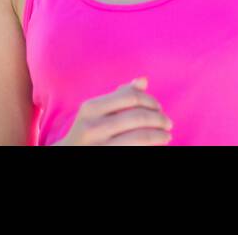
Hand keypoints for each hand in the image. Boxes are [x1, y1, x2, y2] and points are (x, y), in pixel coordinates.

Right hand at [53, 76, 172, 144]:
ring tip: (167, 135)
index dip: (150, 101)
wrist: (68, 156)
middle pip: (138, 117)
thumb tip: (143, 80)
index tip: (158, 107)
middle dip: (159, 118)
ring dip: (159, 135)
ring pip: (141, 137)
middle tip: (168, 123)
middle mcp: (93, 127)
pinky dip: (151, 145)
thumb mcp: (96, 112)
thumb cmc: (88, 131)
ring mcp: (100, 146)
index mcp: (91, 108)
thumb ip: (118, 96)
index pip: (131, 97)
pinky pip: (138, 149)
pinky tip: (157, 145)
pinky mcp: (108, 157)